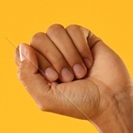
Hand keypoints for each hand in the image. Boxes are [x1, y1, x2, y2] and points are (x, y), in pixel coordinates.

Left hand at [16, 25, 132, 121]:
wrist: (110, 100)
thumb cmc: (79, 103)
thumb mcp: (46, 98)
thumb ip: (27, 76)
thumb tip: (22, 47)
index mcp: (38, 70)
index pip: (22, 52)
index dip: (34, 61)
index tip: (51, 78)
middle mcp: (50, 56)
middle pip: (38, 38)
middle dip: (54, 59)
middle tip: (68, 79)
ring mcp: (67, 46)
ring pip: (55, 30)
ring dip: (68, 54)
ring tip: (80, 73)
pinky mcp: (84, 38)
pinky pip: (73, 29)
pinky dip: (80, 48)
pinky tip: (89, 63)